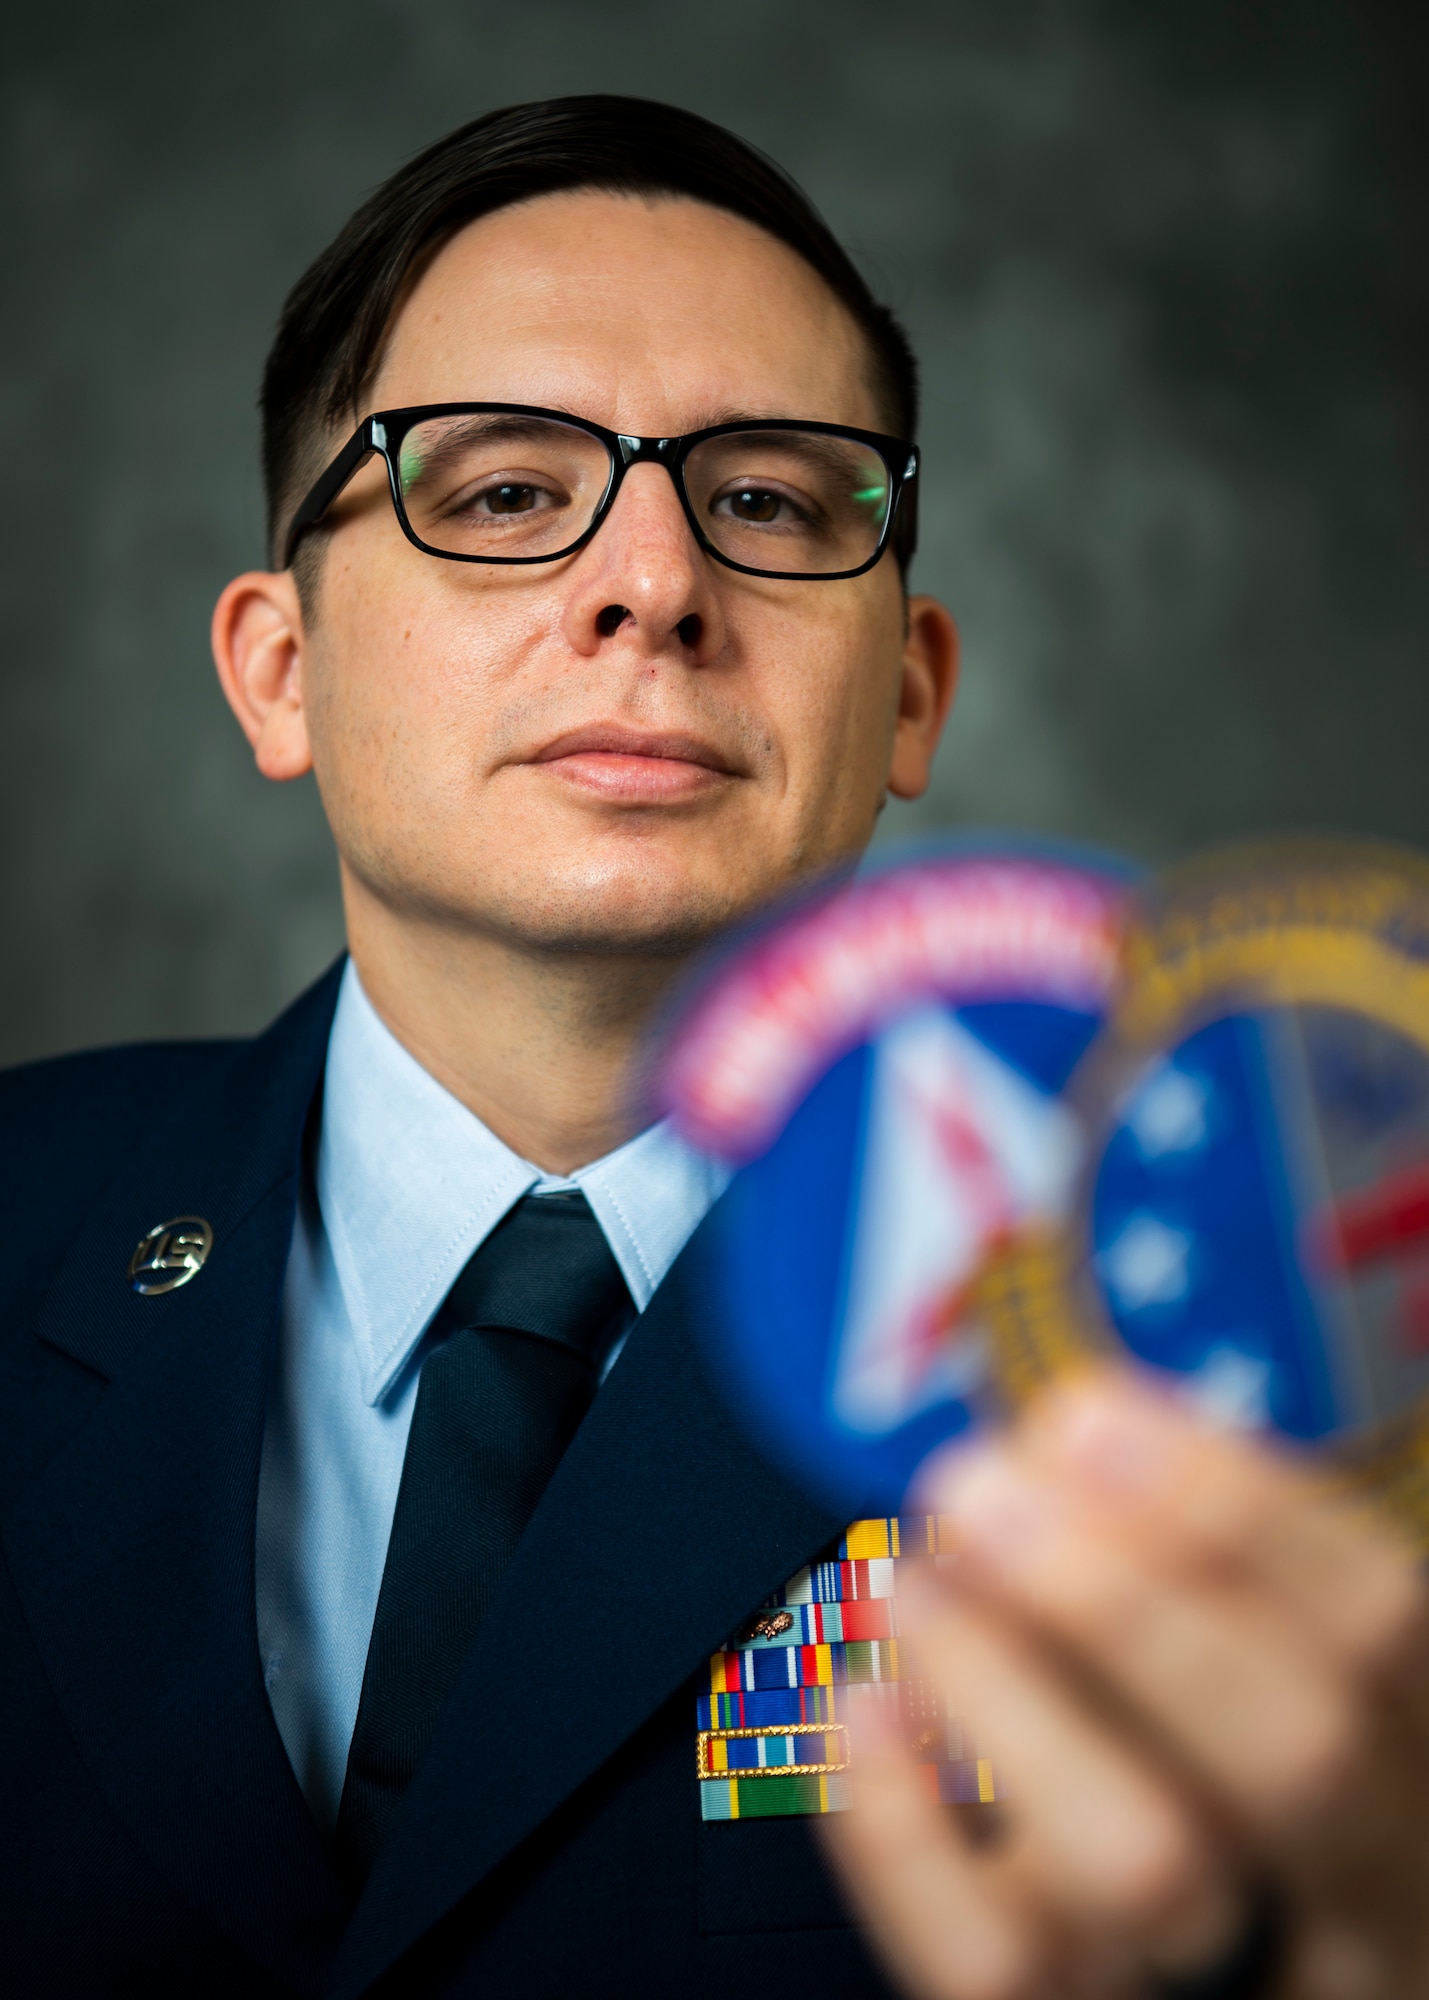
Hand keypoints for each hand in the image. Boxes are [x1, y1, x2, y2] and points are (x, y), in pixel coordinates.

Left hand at [818, 1370, 1428, 1998]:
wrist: (1138, 1936)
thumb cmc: (1191, 1738)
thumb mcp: (1239, 1648)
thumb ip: (1192, 1562)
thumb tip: (1068, 1430)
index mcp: (1414, 1744)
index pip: (1380, 1626)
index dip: (1235, 1510)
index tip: (1079, 1415)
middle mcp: (1370, 1878)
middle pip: (1292, 1755)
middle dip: (1120, 1598)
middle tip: (969, 1486)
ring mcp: (1241, 1982)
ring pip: (1148, 1870)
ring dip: (1008, 1695)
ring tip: (904, 1583)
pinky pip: (998, 1968)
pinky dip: (907, 1838)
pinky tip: (859, 1707)